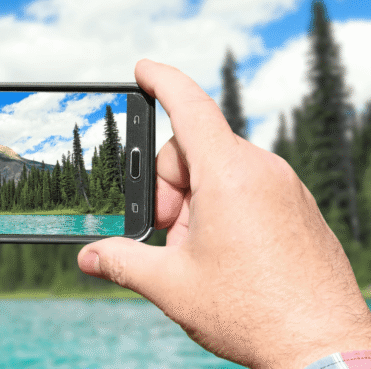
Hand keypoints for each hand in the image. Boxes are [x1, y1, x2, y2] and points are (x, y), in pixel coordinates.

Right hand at [78, 59, 370, 367]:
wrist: (323, 347)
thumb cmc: (252, 312)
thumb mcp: (170, 283)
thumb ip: (120, 260)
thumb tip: (88, 256)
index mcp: (229, 174)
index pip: (189, 105)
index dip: (161, 81)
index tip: (143, 69)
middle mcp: (262, 170)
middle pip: (195, 149)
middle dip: (169, 185)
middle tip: (170, 234)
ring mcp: (285, 188)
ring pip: (220, 171)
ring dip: (195, 201)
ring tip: (198, 253)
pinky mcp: (297, 207)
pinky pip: (248, 188)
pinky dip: (223, 208)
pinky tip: (223, 253)